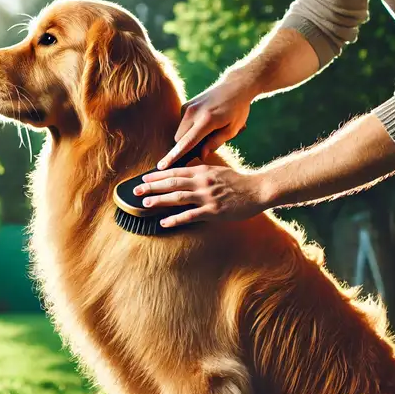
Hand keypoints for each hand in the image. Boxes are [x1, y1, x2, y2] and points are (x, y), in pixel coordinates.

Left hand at [133, 164, 272, 227]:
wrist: (258, 189)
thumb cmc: (239, 182)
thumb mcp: (218, 171)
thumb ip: (201, 172)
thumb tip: (186, 173)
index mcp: (202, 171)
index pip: (175, 171)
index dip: (157, 175)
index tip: (144, 178)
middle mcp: (202, 182)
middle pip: (172, 182)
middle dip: (152, 186)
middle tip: (136, 190)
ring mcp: (207, 196)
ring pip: (177, 197)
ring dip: (159, 200)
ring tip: (144, 203)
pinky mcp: (213, 211)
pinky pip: (190, 215)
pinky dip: (175, 219)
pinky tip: (164, 222)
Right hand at [157, 70, 258, 169]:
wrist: (234, 86)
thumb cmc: (237, 110)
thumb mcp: (232, 130)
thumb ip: (215, 143)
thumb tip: (200, 156)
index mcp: (207, 120)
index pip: (186, 143)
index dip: (173, 156)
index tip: (161, 166)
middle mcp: (193, 113)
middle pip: (179, 140)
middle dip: (186, 147)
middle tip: (205, 146)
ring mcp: (188, 107)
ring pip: (179, 132)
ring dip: (188, 137)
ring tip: (208, 131)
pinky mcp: (186, 105)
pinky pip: (182, 124)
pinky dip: (189, 128)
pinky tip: (204, 122)